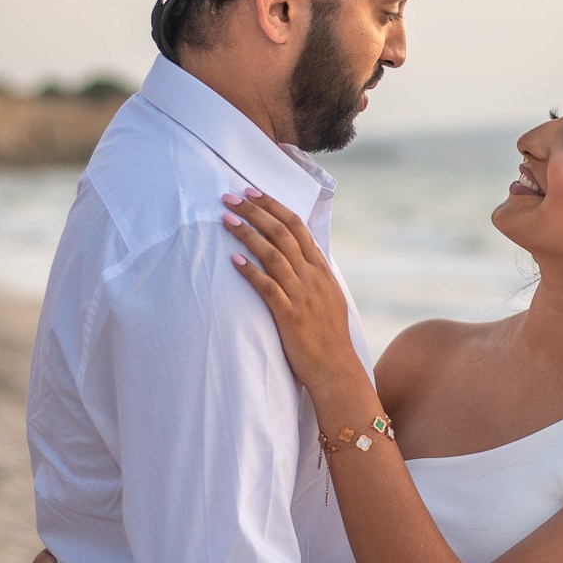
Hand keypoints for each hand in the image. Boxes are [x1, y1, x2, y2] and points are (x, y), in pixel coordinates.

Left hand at [222, 189, 357, 394]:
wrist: (336, 369)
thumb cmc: (328, 337)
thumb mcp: (329, 298)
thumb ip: (315, 275)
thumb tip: (302, 256)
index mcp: (321, 270)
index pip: (298, 227)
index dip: (274, 206)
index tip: (253, 193)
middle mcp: (313, 277)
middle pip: (283, 233)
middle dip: (256, 211)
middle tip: (231, 197)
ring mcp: (302, 295)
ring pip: (273, 254)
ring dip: (248, 233)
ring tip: (226, 219)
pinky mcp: (289, 315)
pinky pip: (267, 286)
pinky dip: (250, 270)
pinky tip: (233, 259)